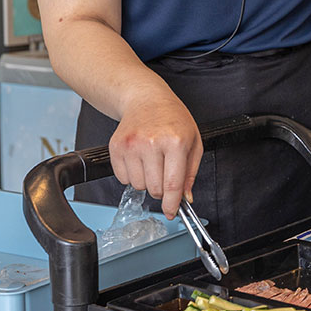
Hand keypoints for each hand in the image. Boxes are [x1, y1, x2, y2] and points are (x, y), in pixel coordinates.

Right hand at [108, 94, 203, 219]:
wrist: (146, 98)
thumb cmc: (173, 119)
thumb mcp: (194, 142)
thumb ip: (190, 173)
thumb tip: (185, 198)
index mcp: (176, 142)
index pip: (172, 184)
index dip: (172, 204)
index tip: (171, 212)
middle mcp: (151, 143)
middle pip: (154, 189)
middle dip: (162, 188)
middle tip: (165, 172)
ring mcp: (131, 145)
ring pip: (138, 186)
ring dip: (146, 181)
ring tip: (152, 161)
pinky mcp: (116, 147)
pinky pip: (123, 178)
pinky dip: (132, 174)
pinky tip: (139, 158)